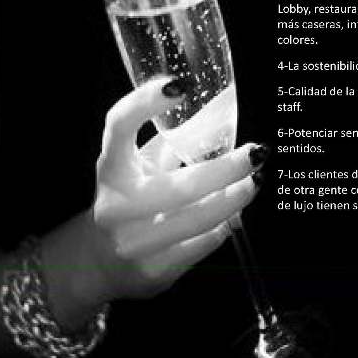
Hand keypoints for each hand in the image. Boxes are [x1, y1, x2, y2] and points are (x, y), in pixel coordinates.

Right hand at [89, 76, 266, 299]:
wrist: (100, 262)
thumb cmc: (129, 200)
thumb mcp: (139, 167)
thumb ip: (171, 142)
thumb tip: (223, 110)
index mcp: (111, 168)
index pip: (118, 127)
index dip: (143, 103)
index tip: (179, 86)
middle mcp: (116, 205)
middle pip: (179, 186)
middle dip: (226, 169)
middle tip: (257, 154)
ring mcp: (133, 241)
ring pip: (197, 218)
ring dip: (235, 199)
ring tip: (254, 183)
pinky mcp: (153, 271)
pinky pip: (202, 244)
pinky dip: (223, 227)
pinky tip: (233, 216)